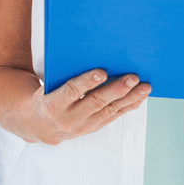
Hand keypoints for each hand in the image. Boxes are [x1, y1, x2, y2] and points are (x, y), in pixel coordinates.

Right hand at [26, 68, 150, 145]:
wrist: (39, 125)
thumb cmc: (46, 96)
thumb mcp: (48, 85)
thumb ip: (65, 75)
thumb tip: (91, 56)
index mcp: (52, 104)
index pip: (71, 91)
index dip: (87, 82)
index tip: (102, 72)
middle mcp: (68, 118)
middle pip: (96, 102)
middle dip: (116, 89)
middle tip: (133, 77)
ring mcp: (82, 127)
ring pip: (109, 111)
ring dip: (129, 98)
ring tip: (144, 87)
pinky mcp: (93, 129)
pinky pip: (114, 117)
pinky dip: (128, 106)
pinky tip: (139, 97)